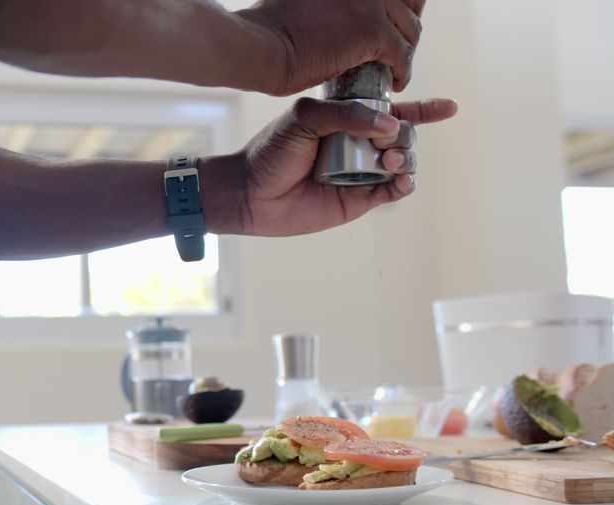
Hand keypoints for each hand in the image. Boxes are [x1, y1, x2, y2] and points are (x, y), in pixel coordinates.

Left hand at [203, 97, 457, 236]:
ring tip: (388, 162)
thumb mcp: (305, 118)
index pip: (391, 111)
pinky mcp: (358, 200)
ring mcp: (360, 173)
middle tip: (387, 143)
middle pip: (403, 136)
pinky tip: (402, 180)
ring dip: (405, 159)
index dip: (422, 110)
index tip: (449, 108)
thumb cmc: (272, 151)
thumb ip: (346, 114)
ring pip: (402, 163)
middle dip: (406, 136)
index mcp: (348, 121)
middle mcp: (358, 145)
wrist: (251, 193)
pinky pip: (392, 192)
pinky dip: (404, 185)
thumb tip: (390, 124)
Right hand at [237, 0, 424, 94]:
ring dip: (405, 51)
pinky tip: (394, 83)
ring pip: (410, 29)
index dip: (398, 6)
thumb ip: (328, 1)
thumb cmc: (266, 29)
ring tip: (394, 69)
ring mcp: (372, 3)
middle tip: (396, 50)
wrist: (260, 48)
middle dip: (405, 27)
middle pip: (408, 4)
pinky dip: (402, 71)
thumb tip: (336, 11)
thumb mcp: (302, 1)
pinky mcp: (374, 32)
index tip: (392, 23)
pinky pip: (403, 54)